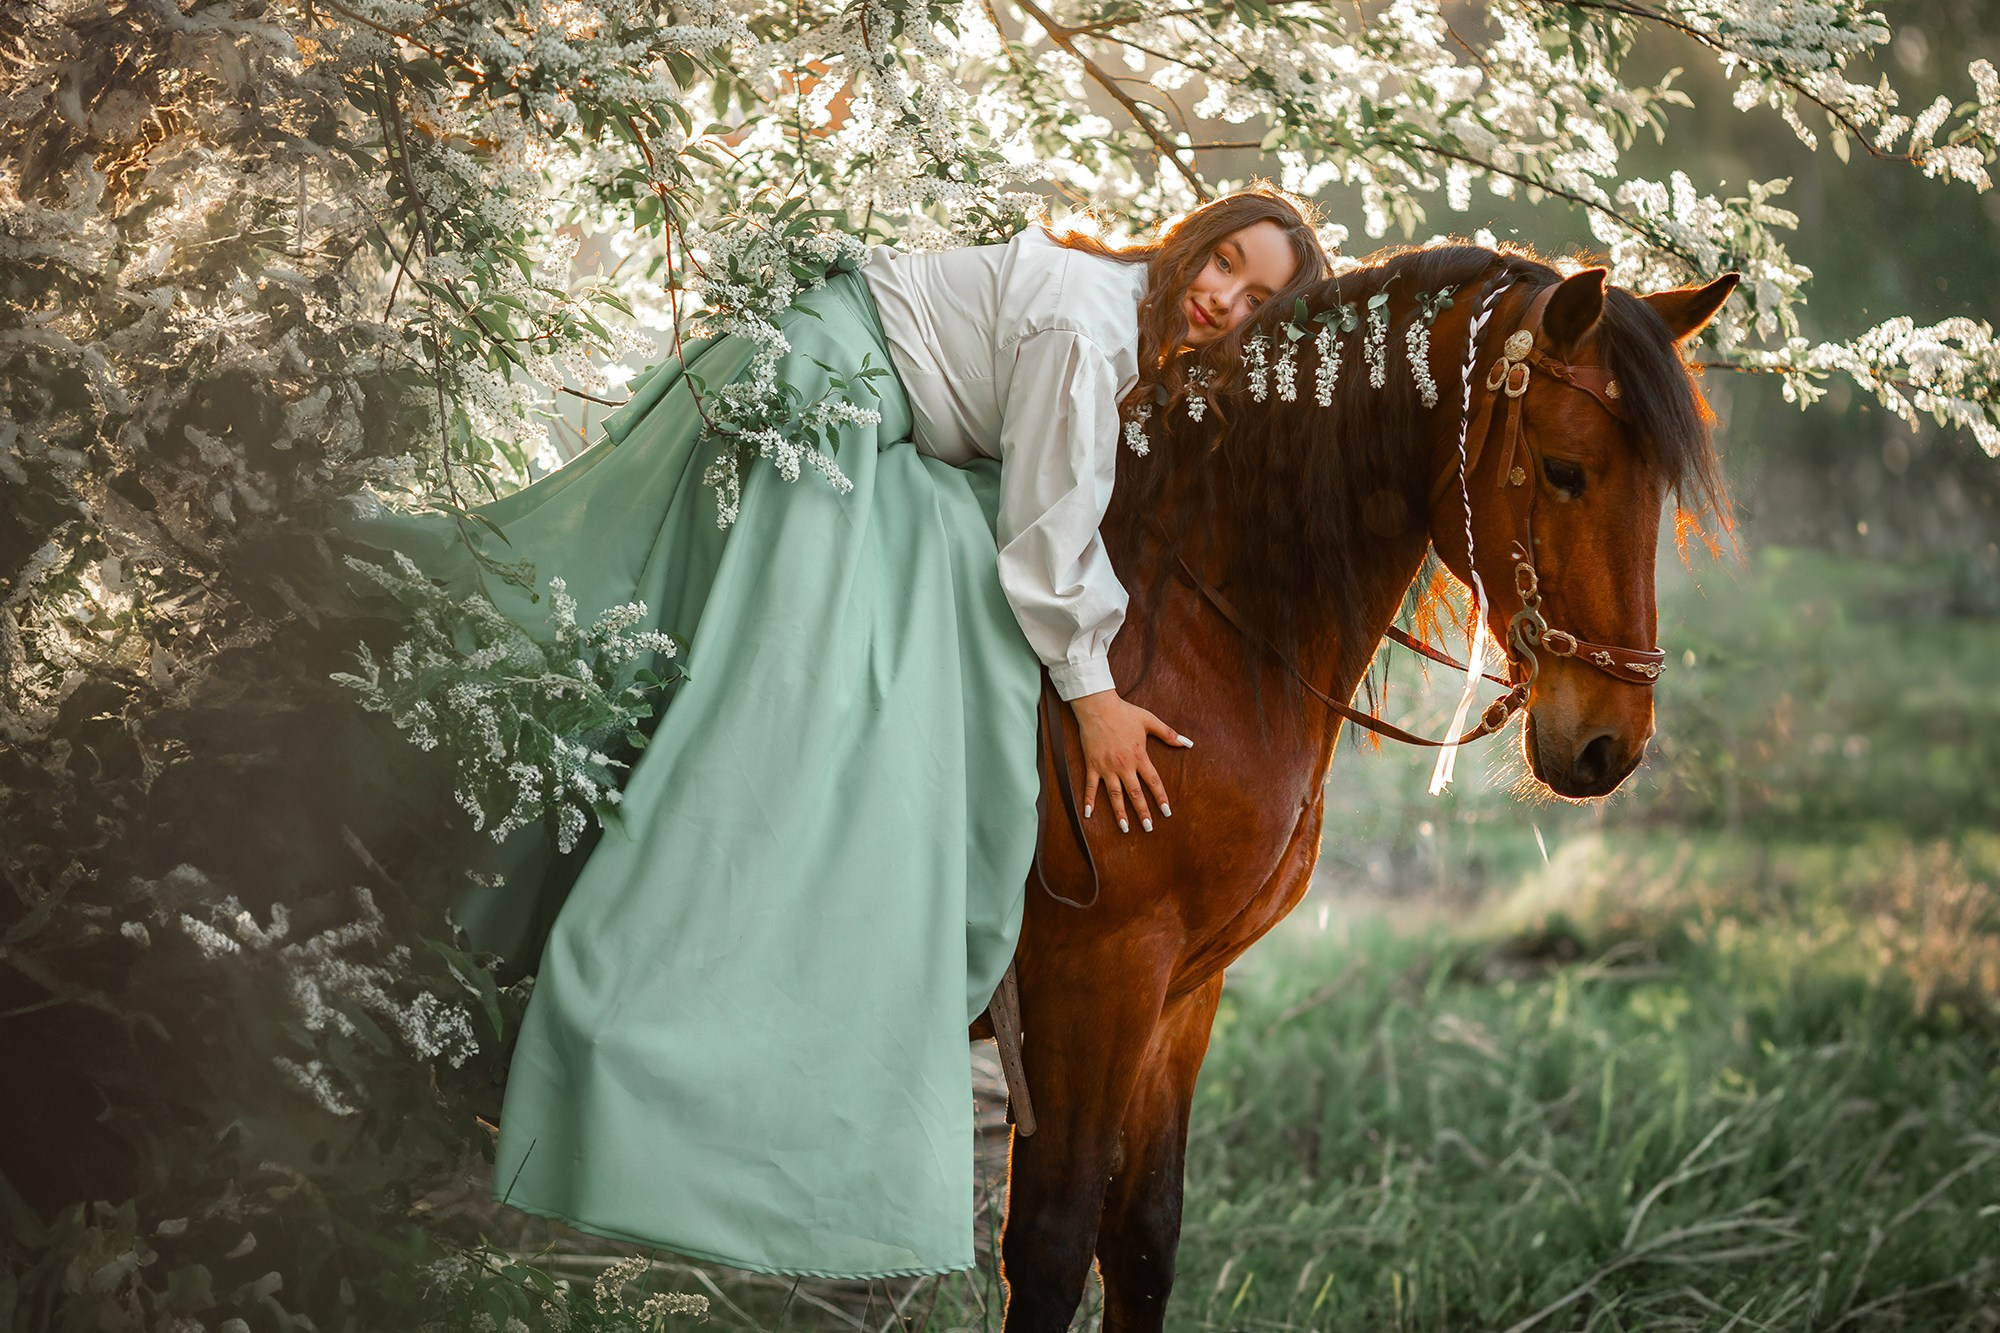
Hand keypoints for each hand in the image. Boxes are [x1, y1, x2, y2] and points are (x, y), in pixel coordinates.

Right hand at [1067, 689, 1193, 833]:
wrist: (1097, 707)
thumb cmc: (1124, 712)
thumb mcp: (1149, 721)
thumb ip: (1169, 734)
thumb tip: (1188, 743)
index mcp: (1139, 756)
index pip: (1153, 782)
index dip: (1161, 798)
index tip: (1166, 812)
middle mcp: (1124, 766)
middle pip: (1135, 794)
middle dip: (1142, 812)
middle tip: (1148, 828)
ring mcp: (1107, 767)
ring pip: (1114, 795)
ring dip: (1120, 813)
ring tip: (1125, 828)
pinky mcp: (1092, 765)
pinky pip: (1090, 787)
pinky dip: (1089, 801)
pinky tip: (1089, 814)